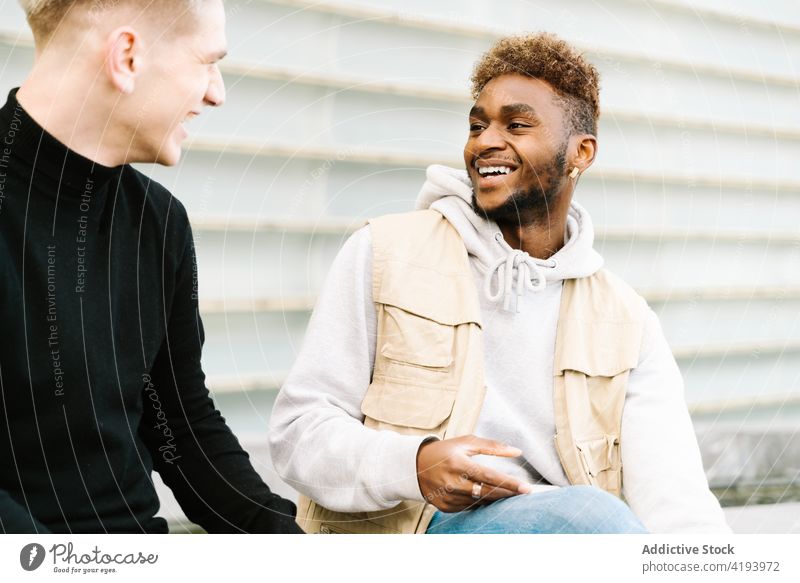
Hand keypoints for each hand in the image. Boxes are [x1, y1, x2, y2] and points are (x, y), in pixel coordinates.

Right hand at [416, 435, 532, 511]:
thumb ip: (492, 446)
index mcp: (458, 464)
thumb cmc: (445, 451)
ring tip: (507, 492)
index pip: (488, 476)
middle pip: (487, 492)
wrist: (416, 466)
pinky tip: (488, 496)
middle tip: (524, 492)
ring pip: (480, 502)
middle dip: (508, 493)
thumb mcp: (466, 442)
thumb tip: (517, 452)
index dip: (508, 483)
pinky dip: (481, 502)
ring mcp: (448, 497)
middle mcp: (452, 482)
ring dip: (496, 498)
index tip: (526, 488)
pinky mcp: (445, 507)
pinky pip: (470, 507)